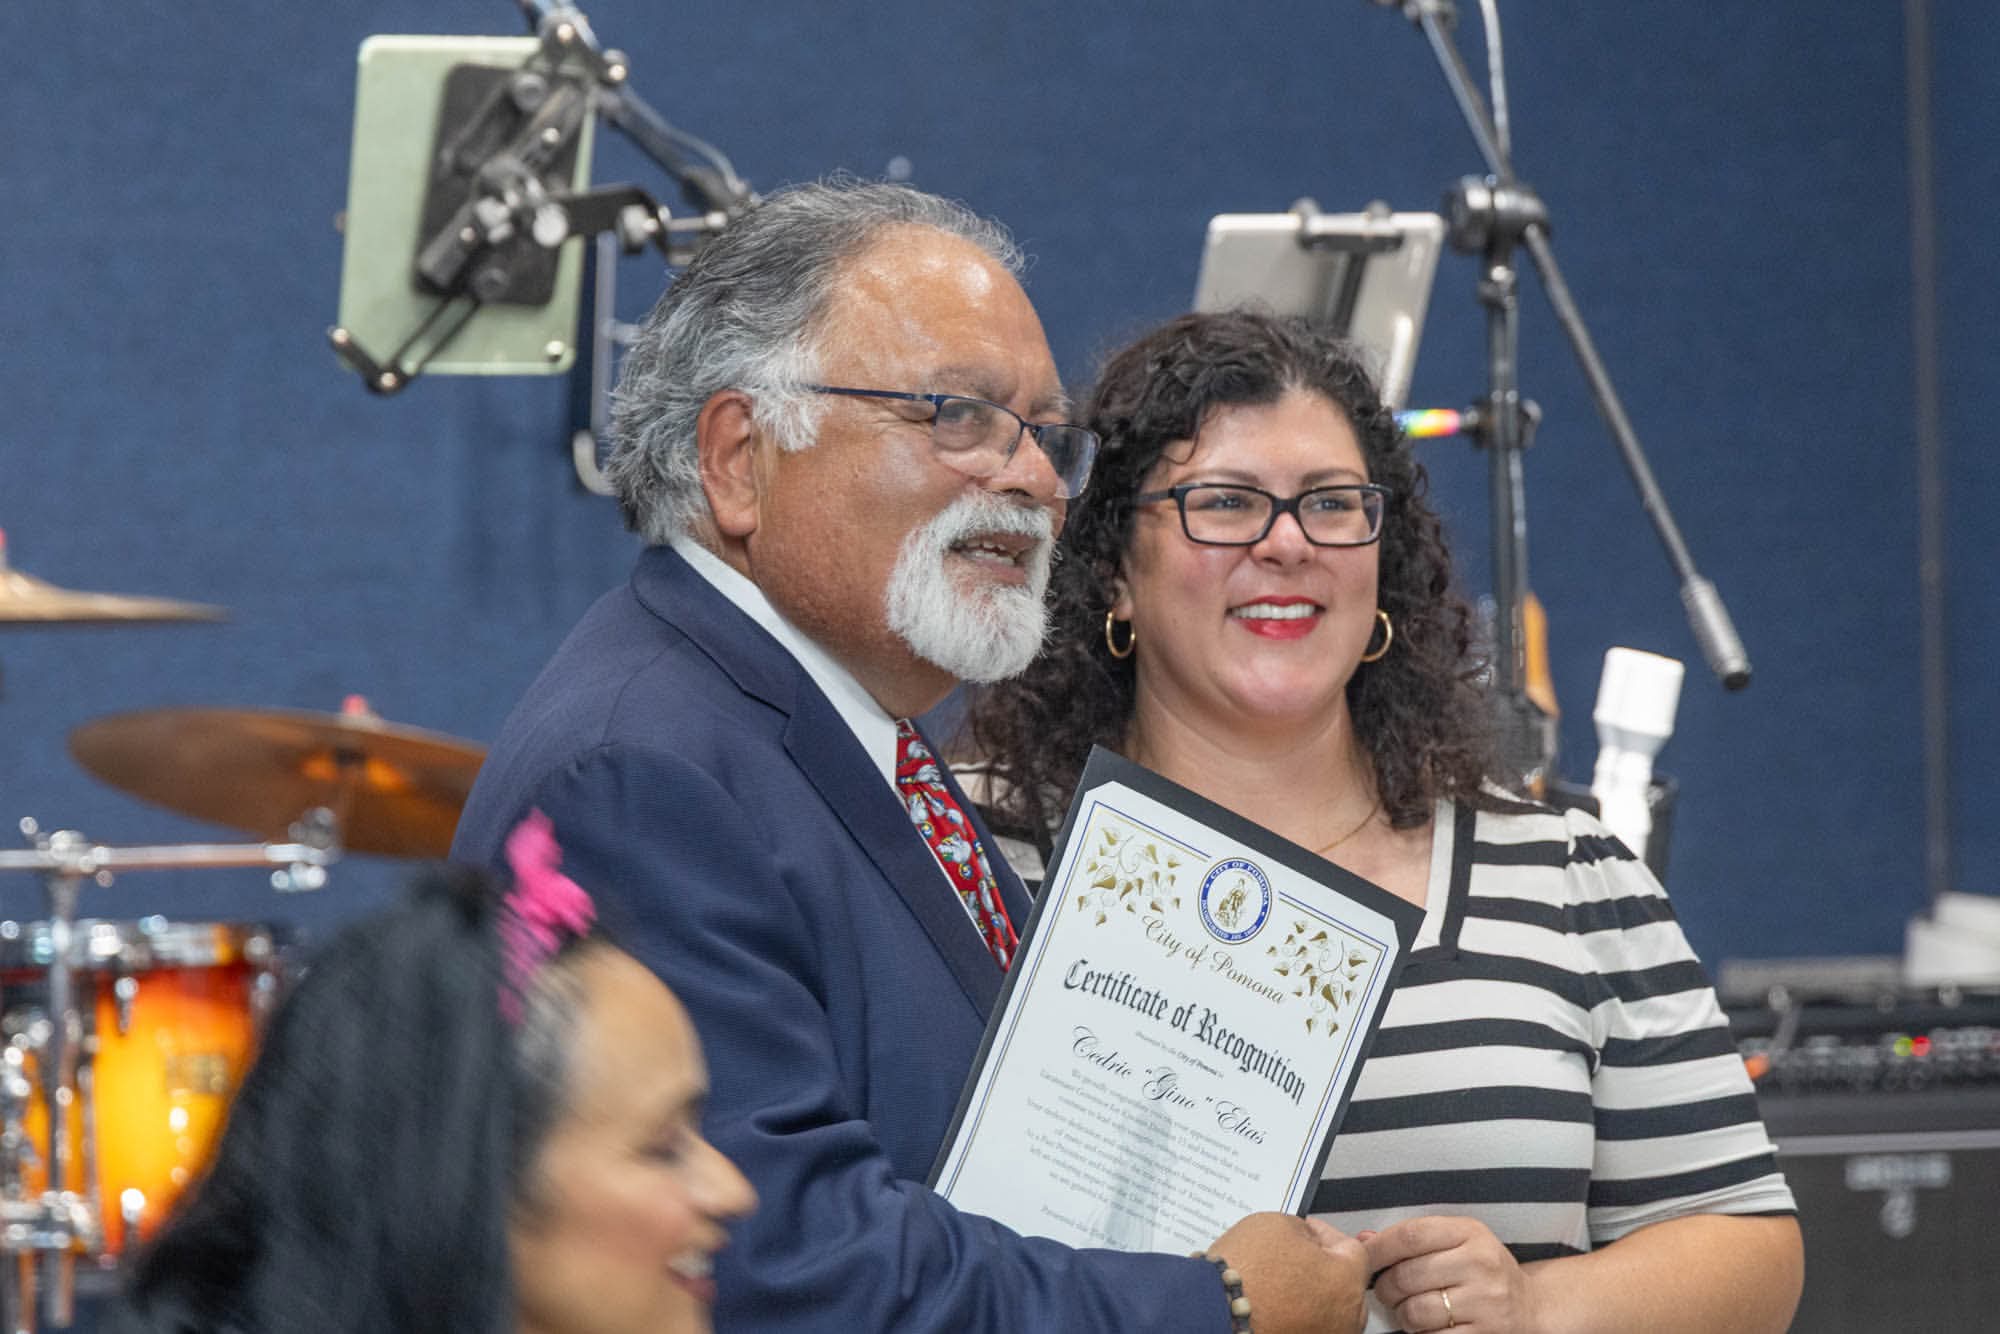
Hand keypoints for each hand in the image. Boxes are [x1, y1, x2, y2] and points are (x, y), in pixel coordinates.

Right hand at [1208, 1212, 1368, 1333]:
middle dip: (1320, 1266)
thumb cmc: (1244, 1274)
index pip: (1351, 1248)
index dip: (1325, 1233)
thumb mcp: (1277, 1223)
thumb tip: (1307, 1236)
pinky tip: (1271, 1303)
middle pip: (1341, 1283)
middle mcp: (1344, 1317)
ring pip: (1325, 1308)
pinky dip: (1294, 1314)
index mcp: (1346, 1280)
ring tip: (1276, 1281)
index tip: (1309, 1230)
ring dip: (1308, 1293)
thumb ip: (1304, 1229)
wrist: (1213, 1311)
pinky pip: (1307, 1325)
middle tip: (1292, 1254)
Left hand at [1363, 1215, 1540, 1332]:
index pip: (1410, 1235)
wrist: (1531, 1308)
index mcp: (1471, 1233)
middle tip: (1388, 1292)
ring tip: (1411, 1310)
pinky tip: (1429, 1327)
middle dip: (1386, 1287)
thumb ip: (1414, 1240)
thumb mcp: (1458, 1242)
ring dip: (1403, 1315)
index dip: (1379, 1248)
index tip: (1365, 1258)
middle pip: (1407, 1275)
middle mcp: (1482, 1264)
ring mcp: (1486, 1302)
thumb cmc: (1483, 1272)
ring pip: (1416, 1311)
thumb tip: (1364, 1240)